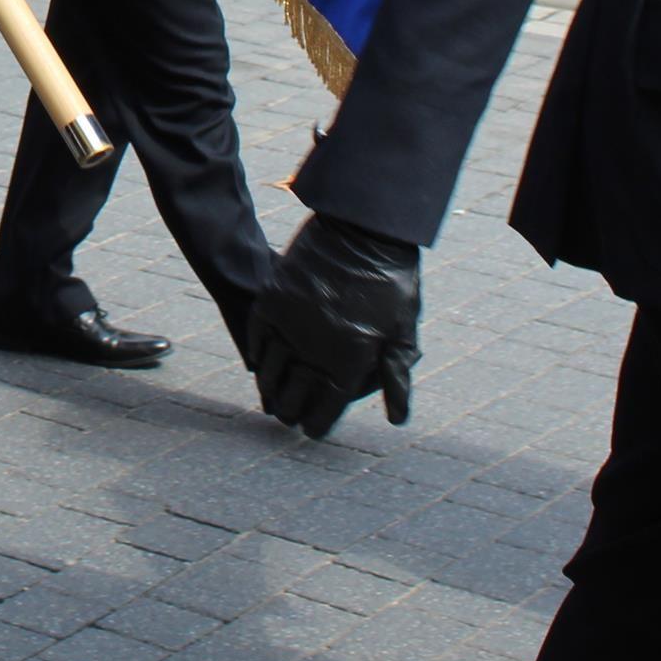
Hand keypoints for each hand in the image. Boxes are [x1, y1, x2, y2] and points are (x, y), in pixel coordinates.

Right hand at [245, 213, 422, 438]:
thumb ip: (395, 377)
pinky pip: (258, 335)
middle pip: (295, 393)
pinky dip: (258, 353)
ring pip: (272, 369)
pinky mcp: (274, 298)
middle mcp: (316, 347)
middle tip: (286, 419)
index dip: (317, 422)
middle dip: (291, 410)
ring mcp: (291, 323)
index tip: (310, 431)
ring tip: (270, 400)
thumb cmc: (391, 282)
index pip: (327, 407)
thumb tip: (396, 420)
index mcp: (351, 360)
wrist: (363, 229)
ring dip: (270, 388)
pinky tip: (259, 364)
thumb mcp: (402, 331)